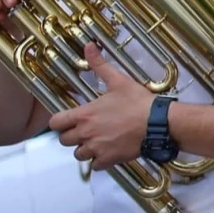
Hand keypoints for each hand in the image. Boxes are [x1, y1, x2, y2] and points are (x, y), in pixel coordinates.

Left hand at [46, 45, 153, 169]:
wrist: (158, 123)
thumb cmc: (138, 102)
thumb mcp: (119, 80)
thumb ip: (100, 65)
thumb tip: (88, 46)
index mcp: (84, 115)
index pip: (56, 123)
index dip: (60, 122)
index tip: (69, 120)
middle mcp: (86, 134)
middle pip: (64, 141)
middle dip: (73, 136)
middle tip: (86, 130)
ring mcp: (96, 148)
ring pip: (79, 154)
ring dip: (85, 149)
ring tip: (98, 142)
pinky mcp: (109, 159)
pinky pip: (95, 166)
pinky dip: (99, 161)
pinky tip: (108, 152)